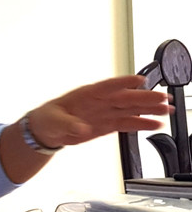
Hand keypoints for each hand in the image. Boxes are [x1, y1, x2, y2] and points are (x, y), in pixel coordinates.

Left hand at [28, 75, 171, 148]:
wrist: (44, 131)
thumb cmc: (46, 119)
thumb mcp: (53, 121)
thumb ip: (68, 124)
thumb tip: (81, 128)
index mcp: (85, 95)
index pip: (107, 86)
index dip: (123, 83)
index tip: (139, 80)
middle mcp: (98, 102)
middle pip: (125, 98)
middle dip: (144, 98)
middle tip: (163, 98)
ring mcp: (104, 113)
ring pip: (130, 109)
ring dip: (148, 110)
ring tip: (166, 110)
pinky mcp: (106, 125)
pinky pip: (126, 123)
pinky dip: (140, 124)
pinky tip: (154, 124)